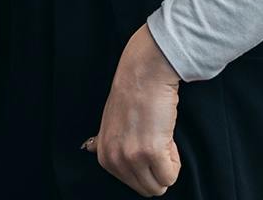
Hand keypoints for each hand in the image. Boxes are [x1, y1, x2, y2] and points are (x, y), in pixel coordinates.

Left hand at [88, 25, 181, 195]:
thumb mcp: (107, 122)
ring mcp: (132, 157)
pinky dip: (175, 160)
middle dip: (158, 169)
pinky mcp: (151, 152)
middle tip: (156, 141)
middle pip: (147, 189)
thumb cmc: (132, 94)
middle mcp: (114, 159)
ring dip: (167, 165)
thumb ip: (101, 140)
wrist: (144, 74)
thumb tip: (87, 147)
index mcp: (104, 156)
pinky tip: (166, 136)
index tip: (145, 141)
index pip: (134, 184)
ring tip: (160, 138)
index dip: (146, 164)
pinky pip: (170, 175)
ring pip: (160, 185)